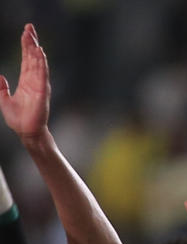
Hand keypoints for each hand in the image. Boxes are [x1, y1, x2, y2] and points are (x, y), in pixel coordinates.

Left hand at [0, 25, 50, 142]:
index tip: (26, 32)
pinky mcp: (42, 92)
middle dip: (31, 42)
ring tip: (33, 38)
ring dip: (36, 51)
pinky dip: (42, 64)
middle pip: (33, 57)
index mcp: (26, 81)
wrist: (26, 132)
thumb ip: (1, 88)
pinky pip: (42, 75)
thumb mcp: (3, 99)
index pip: (27, 59)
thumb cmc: (18, 118)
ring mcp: (39, 86)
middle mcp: (34, 81)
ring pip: (38, 64)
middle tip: (29, 28)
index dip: (26, 45)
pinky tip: (40, 54)